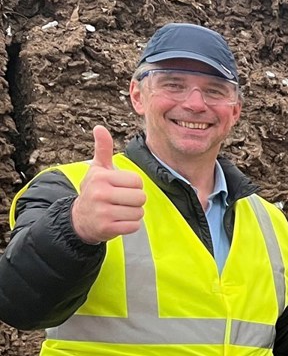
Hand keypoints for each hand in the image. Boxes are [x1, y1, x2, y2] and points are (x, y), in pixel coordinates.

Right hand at [71, 125, 144, 244]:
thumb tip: (100, 127)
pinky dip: (130, 225)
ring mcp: (103, 212)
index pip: (137, 181)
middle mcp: (100, 193)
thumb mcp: (97, 170)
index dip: (133, 185)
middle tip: (120, 201)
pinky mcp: (107, 228)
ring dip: (133, 213)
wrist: (79, 219)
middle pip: (140, 197)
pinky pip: (134, 226)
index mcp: (101, 177)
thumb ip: (103, 149)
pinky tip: (118, 221)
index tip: (120, 188)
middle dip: (135, 200)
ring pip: (139, 212)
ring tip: (118, 210)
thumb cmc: (93, 191)